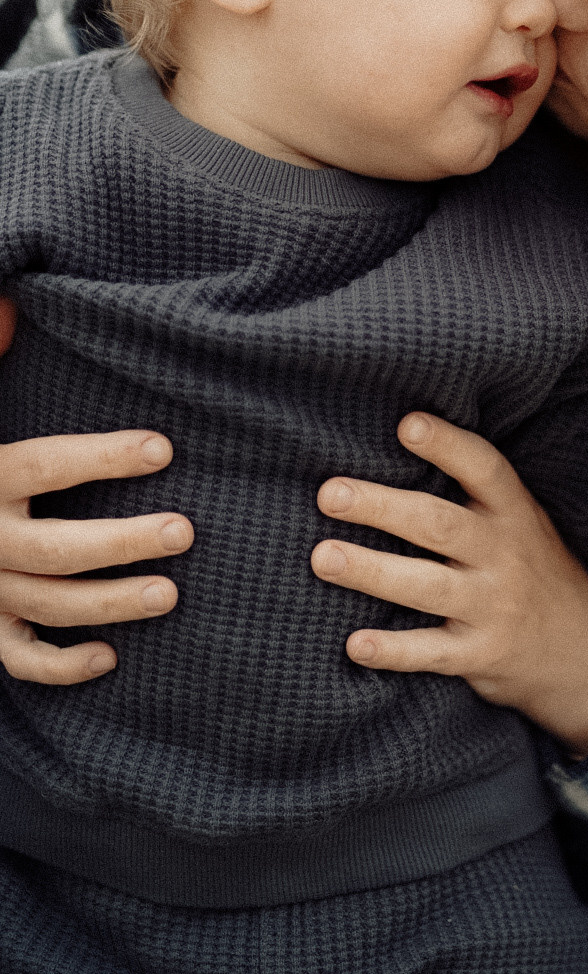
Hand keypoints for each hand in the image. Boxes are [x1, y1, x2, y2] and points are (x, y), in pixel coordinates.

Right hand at [0, 298, 192, 684]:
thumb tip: (10, 307)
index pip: (45, 465)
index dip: (102, 457)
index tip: (164, 448)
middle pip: (52, 548)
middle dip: (119, 543)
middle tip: (184, 532)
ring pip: (45, 606)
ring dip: (108, 604)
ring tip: (169, 593)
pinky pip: (17, 659)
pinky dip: (59, 666)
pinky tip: (108, 656)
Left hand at [311, 413, 587, 755]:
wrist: (587, 652)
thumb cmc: (531, 569)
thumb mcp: (519, 522)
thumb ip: (471, 494)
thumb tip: (393, 439)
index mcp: (514, 512)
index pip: (484, 468)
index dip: (447, 444)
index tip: (406, 424)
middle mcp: (506, 554)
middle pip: (439, 525)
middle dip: (382, 508)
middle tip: (330, 494)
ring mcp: (495, 606)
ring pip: (427, 586)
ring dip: (372, 571)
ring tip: (322, 557)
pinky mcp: (481, 654)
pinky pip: (432, 653)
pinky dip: (393, 650)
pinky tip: (355, 645)